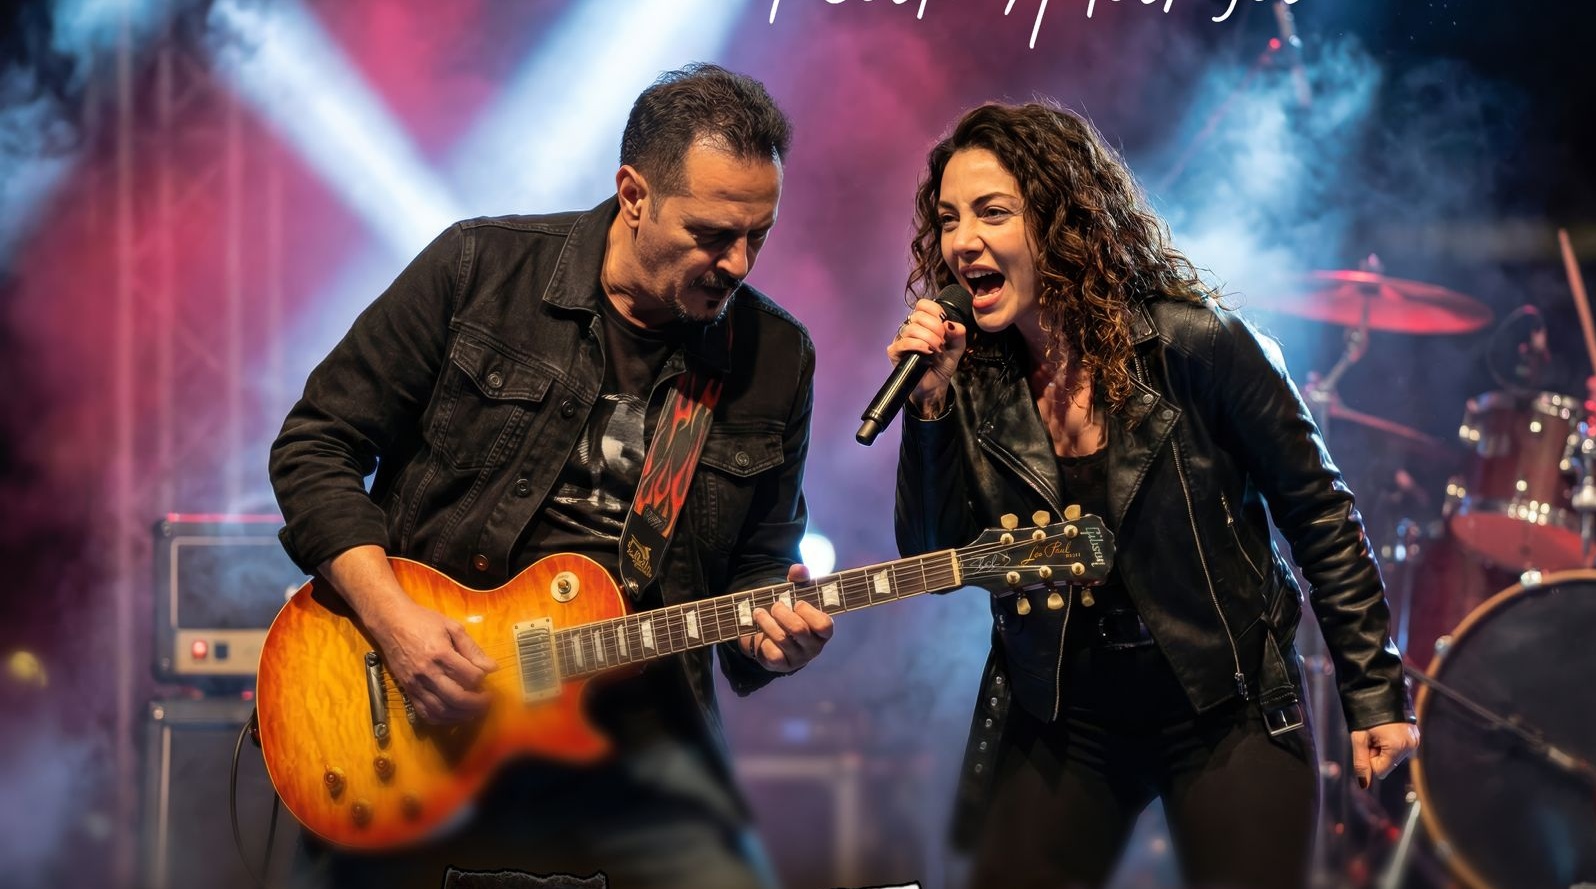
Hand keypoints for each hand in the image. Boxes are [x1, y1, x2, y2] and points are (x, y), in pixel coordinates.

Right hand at [366, 599, 498, 724]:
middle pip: (457, 697)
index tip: (486, 678)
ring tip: (474, 711)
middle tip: (487, 701)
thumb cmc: (423, 621)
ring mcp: (416, 684)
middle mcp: (428, 672)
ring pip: (442, 710)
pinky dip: (441, 720)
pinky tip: (453, 716)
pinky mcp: (407, 691)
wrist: (390, 622)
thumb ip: (472, 649)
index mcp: (441, 654)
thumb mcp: (452, 627)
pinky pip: (425, 713)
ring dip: (462, 715)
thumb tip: (492, 668)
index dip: (482, 679)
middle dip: (477, 704)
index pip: (470, 676)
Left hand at [739, 564, 834, 672]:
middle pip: (799, 630)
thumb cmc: (789, 612)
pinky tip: (759, 632)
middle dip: (782, 614)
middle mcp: (814, 646)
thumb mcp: (795, 593)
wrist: (770, 634)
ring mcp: (799, 658)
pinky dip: (764, 640)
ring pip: (782, 639)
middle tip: (774, 606)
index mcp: (823, 630)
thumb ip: (799, 579)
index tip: (797, 603)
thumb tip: (799, 569)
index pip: (824, 625)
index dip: (808, 612)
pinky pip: (773, 654)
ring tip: (758, 612)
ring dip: (767, 622)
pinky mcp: (782, 666)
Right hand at [887, 297, 967, 416]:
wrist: (936, 385)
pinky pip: (903, 342)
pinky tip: (927, 352)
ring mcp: (901, 339)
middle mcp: (910, 328)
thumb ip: (958, 333)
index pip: (923, 305)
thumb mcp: (957, 347)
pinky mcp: (895, 352)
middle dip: (935, 327)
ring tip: (937, 350)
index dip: (935, 311)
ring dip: (929, 338)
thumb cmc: (943, 364)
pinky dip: (918, 345)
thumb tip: (949, 323)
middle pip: (917, 315)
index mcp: (923, 323)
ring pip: (911, 328)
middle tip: (942, 342)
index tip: (944, 325)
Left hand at [1350, 721, 1420, 788]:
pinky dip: (1390, 742)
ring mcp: (1415, 740)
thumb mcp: (1359, 739)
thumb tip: (1364, 785)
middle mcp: (1410, 746)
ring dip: (1383, 748)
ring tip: (1378, 731)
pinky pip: (1400, 747)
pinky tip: (1386, 729)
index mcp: (1398, 747)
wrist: (1379, 690)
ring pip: (1393, 756)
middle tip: (1371, 736)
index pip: (1380, 771)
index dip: (1369, 760)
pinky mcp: (1415, 735)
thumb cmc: (1366, 714)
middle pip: (1388, 763)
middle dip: (1377, 754)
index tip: (1366, 744)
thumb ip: (1361, 762)